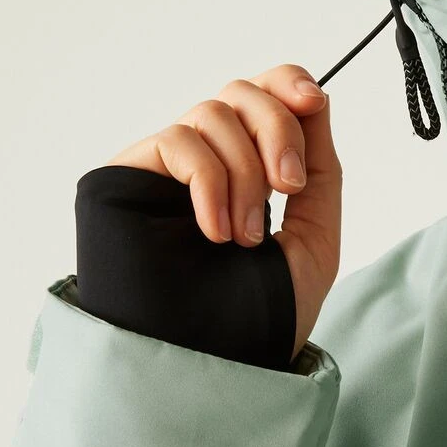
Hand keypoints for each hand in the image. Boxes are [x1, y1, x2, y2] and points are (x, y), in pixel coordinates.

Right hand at [105, 64, 340, 359]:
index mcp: (251, 168)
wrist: (219, 364)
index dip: (288, 82)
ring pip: (212, 112)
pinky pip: (178, 140)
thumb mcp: (316, 233)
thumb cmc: (266, 313)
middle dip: (277, 130)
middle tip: (286, 189)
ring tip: (246, 237)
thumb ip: (318, 166)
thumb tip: (316, 97)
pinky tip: (215, 232)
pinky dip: (209, 181)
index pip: (264, 94)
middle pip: (242, 92)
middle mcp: (209, 161)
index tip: (314, 102)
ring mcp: (168, 169)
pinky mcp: (128, 177)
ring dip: (244, 172)